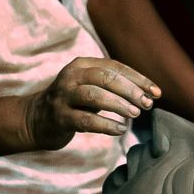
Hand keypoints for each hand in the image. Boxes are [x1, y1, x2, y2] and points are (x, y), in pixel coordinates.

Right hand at [23, 57, 161, 150]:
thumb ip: (115, 87)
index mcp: (81, 64)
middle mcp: (71, 76)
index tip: (157, 92)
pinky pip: (86, 120)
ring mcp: (63, 96)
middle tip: (147, 104)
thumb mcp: (91, 87)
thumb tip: (150, 94)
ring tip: (135, 114)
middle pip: (105, 78)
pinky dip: (106, 125)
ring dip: (119, 105)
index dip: (138, 79)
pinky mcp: (59, 117)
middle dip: (130, 90)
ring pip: (95, 96)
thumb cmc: (73, 103)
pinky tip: (120, 130)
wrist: (36, 120)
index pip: (115, 67)